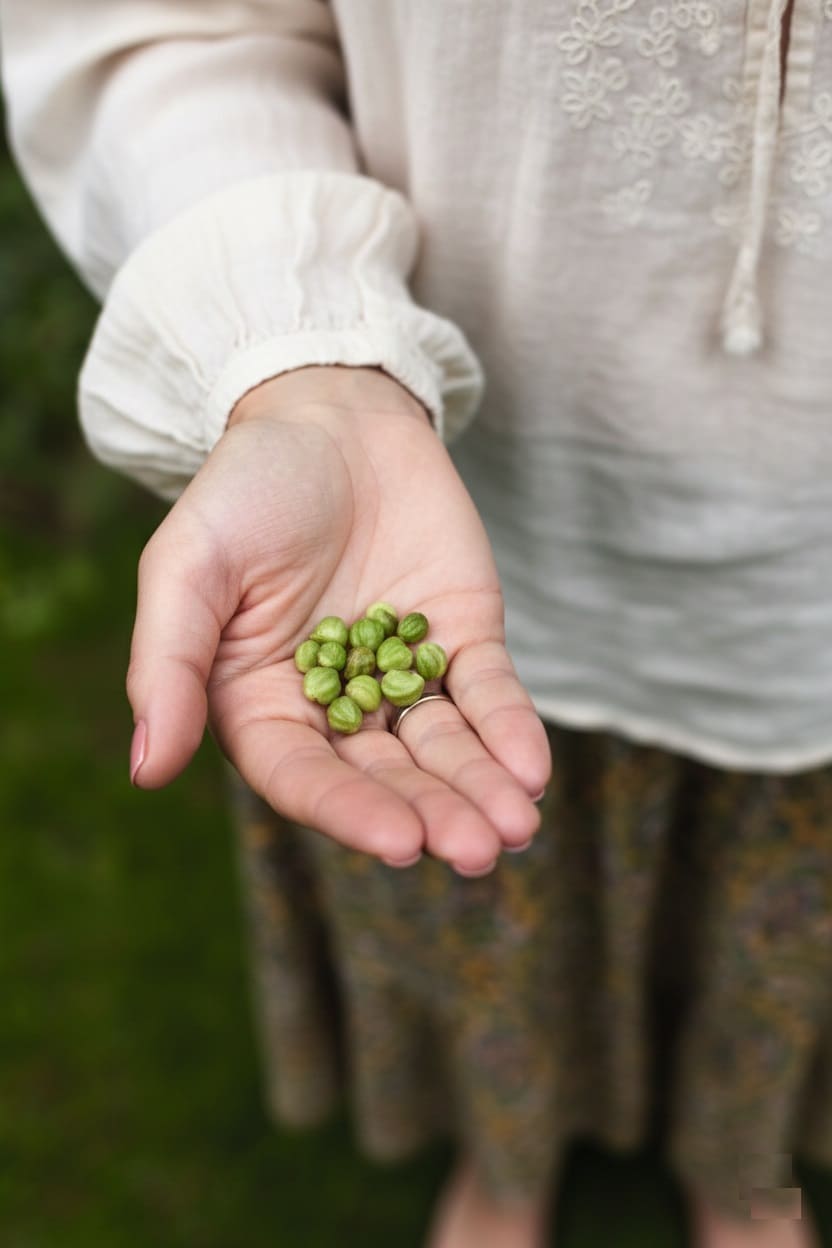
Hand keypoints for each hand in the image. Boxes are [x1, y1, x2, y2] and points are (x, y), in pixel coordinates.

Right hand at [127, 366, 549, 873]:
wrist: (330, 416)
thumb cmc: (244, 490)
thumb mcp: (187, 567)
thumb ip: (168, 663)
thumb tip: (148, 769)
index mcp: (261, 703)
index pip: (302, 774)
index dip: (348, 810)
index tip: (399, 841)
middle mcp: (334, 705)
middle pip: (384, 775)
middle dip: (432, 813)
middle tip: (479, 850)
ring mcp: (402, 674)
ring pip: (442, 748)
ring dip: (479, 789)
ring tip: (516, 829)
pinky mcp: (459, 639)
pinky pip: (486, 694)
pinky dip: (511, 730)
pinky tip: (531, 769)